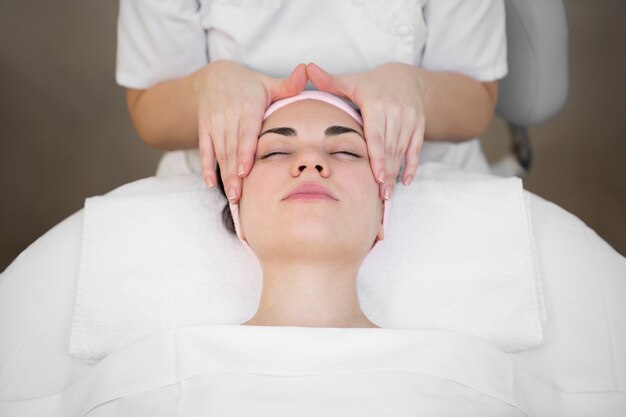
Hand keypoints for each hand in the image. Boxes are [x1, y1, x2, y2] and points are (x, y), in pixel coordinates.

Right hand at [193, 60, 306, 202]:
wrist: (214, 76)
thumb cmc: (249, 85)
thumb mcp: (268, 83)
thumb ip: (288, 85)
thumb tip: (307, 70)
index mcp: (247, 106)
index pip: (246, 132)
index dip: (244, 152)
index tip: (245, 171)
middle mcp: (229, 115)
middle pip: (232, 148)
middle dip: (234, 173)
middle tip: (239, 197)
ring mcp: (215, 123)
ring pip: (219, 152)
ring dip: (224, 175)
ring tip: (232, 196)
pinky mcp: (205, 129)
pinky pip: (205, 149)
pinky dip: (206, 167)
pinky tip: (210, 183)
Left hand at [306, 62, 425, 199]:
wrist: (407, 78)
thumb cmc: (372, 85)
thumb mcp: (351, 82)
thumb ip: (328, 81)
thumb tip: (306, 67)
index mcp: (376, 104)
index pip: (377, 136)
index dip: (377, 158)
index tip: (376, 178)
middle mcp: (396, 111)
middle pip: (389, 148)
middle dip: (386, 173)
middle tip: (380, 196)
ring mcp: (410, 119)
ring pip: (401, 151)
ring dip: (395, 174)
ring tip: (387, 194)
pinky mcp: (419, 125)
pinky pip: (416, 149)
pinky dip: (411, 166)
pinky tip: (404, 182)